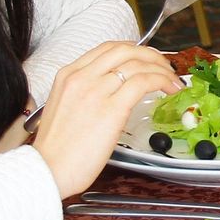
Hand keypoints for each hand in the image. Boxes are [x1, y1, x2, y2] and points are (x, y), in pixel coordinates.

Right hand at [28, 42, 178, 198]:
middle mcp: (81, 77)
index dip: (134, 50)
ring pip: (137, 63)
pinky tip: (170, 89)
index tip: (147, 59)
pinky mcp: (111, 109)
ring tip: (172, 81)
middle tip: (165, 67)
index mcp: (68, 75)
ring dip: (161, 69)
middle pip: (125, 50)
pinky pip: (143, 82)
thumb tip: (113, 92)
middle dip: (151, 55)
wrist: (47, 171)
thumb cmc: (57, 149)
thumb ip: (85, 93)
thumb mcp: (65, 108)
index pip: (107, 49)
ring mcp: (96, 91)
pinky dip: (162, 81)